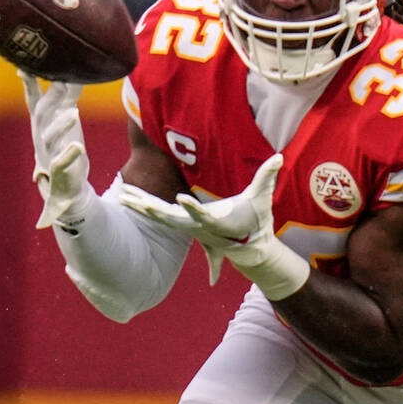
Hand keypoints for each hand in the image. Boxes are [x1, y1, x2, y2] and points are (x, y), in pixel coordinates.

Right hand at [20, 70, 94, 228]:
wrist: (66, 188)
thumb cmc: (65, 147)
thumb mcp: (65, 119)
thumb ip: (68, 96)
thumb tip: (77, 71)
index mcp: (41, 123)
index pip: (33, 99)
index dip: (29, 83)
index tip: (24, 66)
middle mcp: (41, 136)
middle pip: (41, 114)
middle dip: (51, 97)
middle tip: (62, 82)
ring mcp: (49, 153)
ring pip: (49, 137)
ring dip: (60, 124)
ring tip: (74, 112)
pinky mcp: (59, 170)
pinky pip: (60, 161)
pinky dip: (68, 154)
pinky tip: (77, 146)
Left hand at [120, 154, 309, 299]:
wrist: (248, 246)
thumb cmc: (255, 221)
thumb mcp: (262, 199)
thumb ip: (267, 177)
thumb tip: (280, 157)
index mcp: (215, 221)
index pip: (202, 214)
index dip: (192, 208)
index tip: (181, 198)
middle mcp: (196, 226)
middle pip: (169, 217)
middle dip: (151, 208)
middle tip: (132, 199)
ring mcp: (187, 225)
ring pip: (159, 216)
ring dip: (140, 205)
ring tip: (122, 195)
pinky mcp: (182, 222)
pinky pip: (158, 214)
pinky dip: (143, 205)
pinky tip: (127, 197)